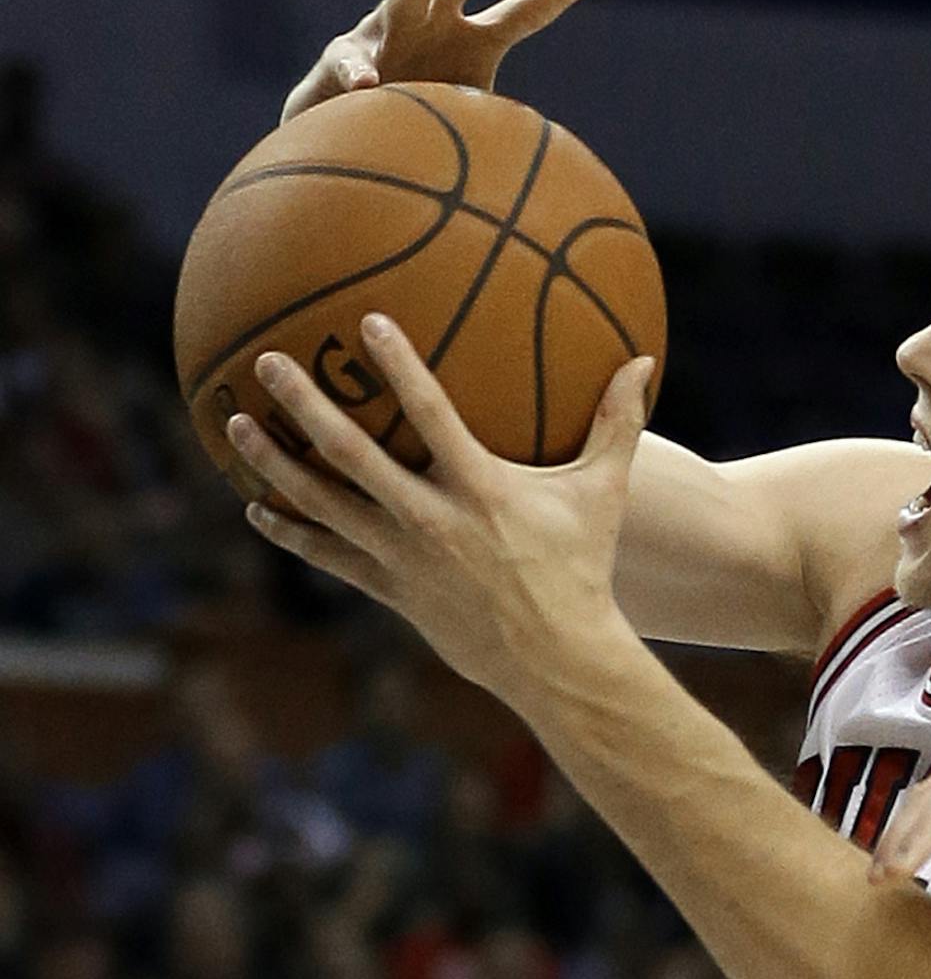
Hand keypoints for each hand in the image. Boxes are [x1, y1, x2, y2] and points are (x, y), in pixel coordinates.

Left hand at [225, 313, 655, 702]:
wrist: (555, 656)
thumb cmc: (582, 566)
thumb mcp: (603, 493)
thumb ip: (617, 425)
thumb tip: (643, 362)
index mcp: (479, 487)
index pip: (431, 413)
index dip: (400, 365)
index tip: (369, 323)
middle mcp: (430, 518)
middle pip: (350, 453)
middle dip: (304, 404)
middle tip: (268, 362)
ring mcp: (403, 555)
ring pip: (324, 502)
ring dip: (275, 463)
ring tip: (238, 426)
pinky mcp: (390, 588)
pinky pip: (328, 554)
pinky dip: (291, 531)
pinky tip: (257, 509)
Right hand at [282, 0, 601, 124]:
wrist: (355, 128)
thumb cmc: (430, 116)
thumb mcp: (477, 119)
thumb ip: (507, 124)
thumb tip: (554, 157)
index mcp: (478, 39)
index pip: (526, 11)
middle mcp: (437, 23)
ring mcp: (389, 35)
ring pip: (404, 3)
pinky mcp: (346, 60)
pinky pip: (353, 66)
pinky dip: (360, 75)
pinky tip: (368, 85)